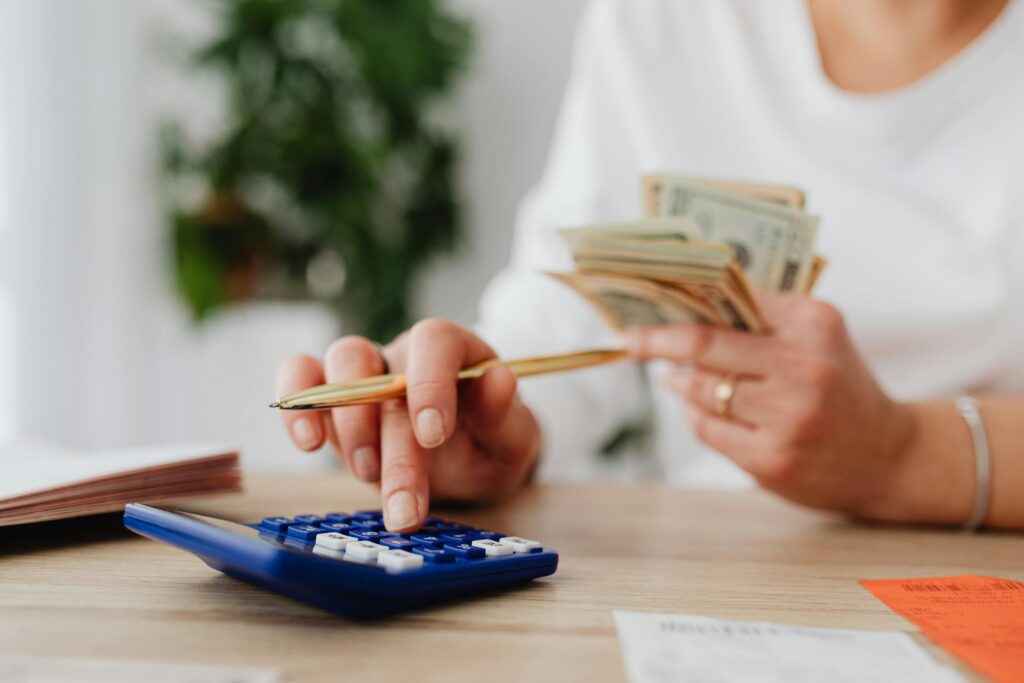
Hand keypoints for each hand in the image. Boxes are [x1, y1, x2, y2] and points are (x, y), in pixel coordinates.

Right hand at [276, 319, 539, 531]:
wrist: (468, 465)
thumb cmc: (490, 446)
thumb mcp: (513, 442)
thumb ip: (507, 416)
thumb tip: (499, 380)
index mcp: (455, 352)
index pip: (435, 341)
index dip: (429, 382)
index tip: (433, 435)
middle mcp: (405, 355)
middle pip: (381, 370)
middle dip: (389, 440)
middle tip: (404, 501)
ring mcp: (366, 375)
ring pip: (339, 364)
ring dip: (347, 424)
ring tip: (366, 474)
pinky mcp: (333, 403)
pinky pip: (301, 383)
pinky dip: (296, 406)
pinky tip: (310, 441)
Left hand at [625, 294, 916, 517]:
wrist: (890, 456)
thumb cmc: (840, 386)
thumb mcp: (819, 337)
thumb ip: (764, 318)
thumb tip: (687, 308)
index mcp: (815, 323)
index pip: (731, 303)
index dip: (683, 304)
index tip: (648, 302)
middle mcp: (804, 366)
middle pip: (704, 345)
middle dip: (657, 341)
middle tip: (632, 340)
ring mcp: (788, 416)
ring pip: (701, 390)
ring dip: (678, 382)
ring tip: (674, 377)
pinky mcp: (773, 459)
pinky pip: (708, 428)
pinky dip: (696, 415)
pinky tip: (701, 409)